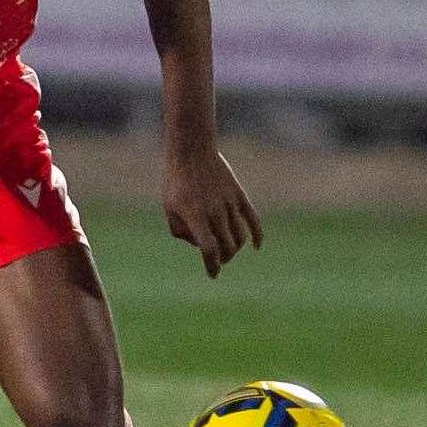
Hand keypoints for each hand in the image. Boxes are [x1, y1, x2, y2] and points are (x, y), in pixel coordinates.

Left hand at [162, 146, 262, 277]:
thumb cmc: (176, 181)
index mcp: (195, 217)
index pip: (209, 249)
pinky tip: (256, 246)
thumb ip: (180, 230)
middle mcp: (215, 213)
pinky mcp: (239, 196)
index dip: (212, 265)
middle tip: (217, 260)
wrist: (192, 152)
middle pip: (227, 247)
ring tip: (228, 252)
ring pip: (240, 237)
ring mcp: (229, 204)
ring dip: (235, 249)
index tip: (213, 274)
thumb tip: (197, 244)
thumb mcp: (169, 207)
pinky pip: (253, 220)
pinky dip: (257, 235)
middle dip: (223, 258)